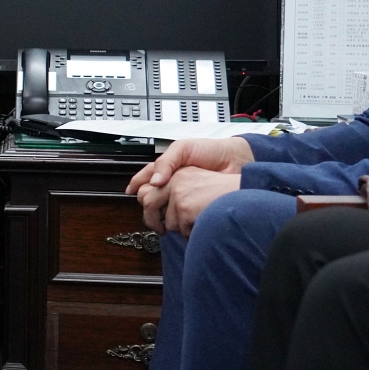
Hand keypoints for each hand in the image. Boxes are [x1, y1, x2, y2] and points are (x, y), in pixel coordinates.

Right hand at [128, 137, 254, 229]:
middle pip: (148, 197)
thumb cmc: (210, 150)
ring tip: (159, 217)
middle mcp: (170, 184)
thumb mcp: (183, 148)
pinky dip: (174, 219)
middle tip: (149, 208)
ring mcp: (181, 196)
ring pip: (161, 208)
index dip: (136, 187)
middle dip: (146, 204)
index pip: (143, 180)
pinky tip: (173, 221)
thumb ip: (165, 161)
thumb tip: (154, 183)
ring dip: (158, 214)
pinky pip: (179, 215)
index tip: (132, 193)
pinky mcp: (193, 206)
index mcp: (164, 169)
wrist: (235, 160)